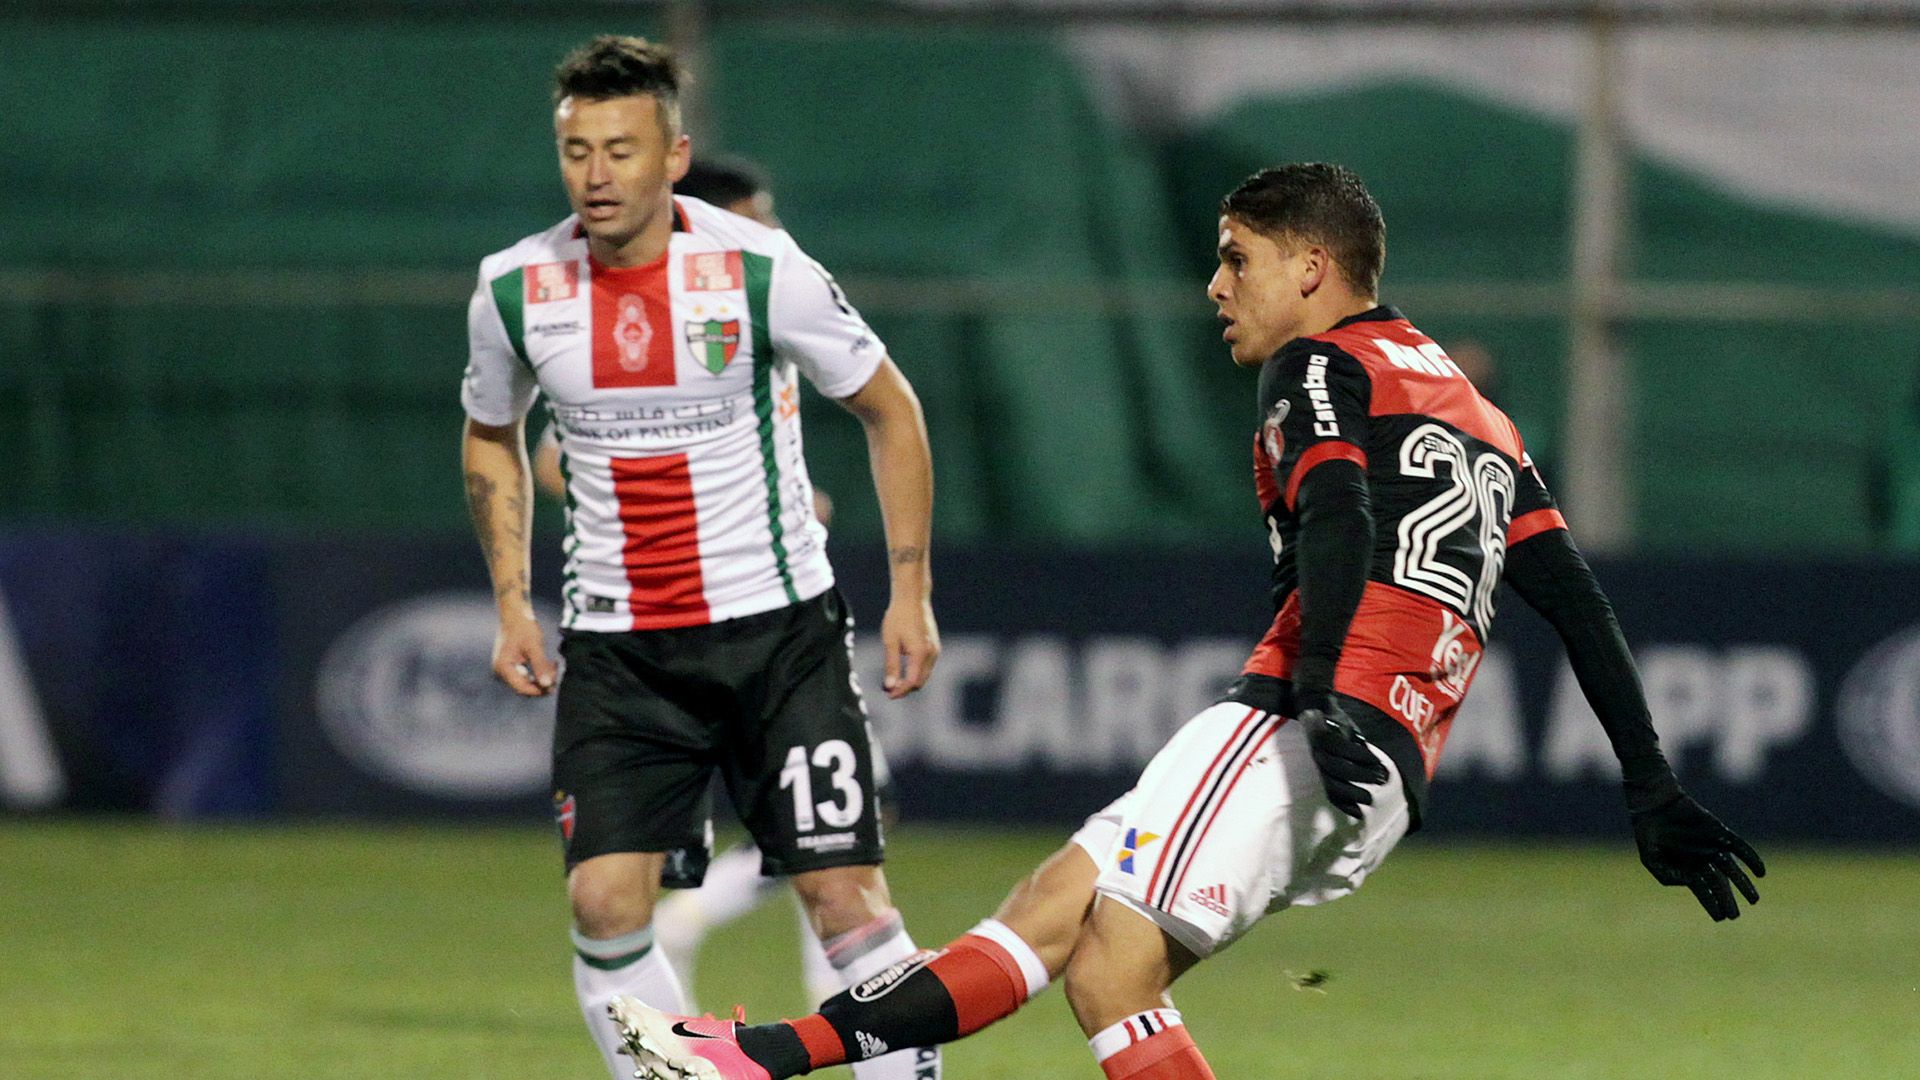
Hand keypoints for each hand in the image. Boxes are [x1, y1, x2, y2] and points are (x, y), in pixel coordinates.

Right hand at [492, 615, 555, 696]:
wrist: (514, 614)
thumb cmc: (523, 627)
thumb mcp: (534, 646)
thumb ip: (540, 666)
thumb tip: (547, 685)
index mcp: (503, 668)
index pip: (522, 689)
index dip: (539, 690)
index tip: (555, 685)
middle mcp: (500, 672)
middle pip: (524, 687)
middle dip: (542, 682)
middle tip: (556, 670)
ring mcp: (504, 669)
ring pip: (526, 682)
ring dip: (541, 677)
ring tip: (553, 665)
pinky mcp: (509, 666)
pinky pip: (525, 675)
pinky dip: (537, 672)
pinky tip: (548, 664)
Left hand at [879, 596, 938, 698]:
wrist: (912, 598)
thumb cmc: (898, 617)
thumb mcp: (890, 642)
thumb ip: (891, 665)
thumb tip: (890, 686)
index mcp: (921, 653)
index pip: (912, 682)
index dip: (900, 691)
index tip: (887, 694)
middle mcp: (932, 653)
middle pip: (921, 681)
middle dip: (905, 688)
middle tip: (888, 690)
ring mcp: (935, 649)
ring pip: (924, 674)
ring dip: (911, 680)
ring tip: (893, 680)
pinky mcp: (934, 646)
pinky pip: (927, 666)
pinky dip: (916, 671)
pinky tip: (903, 669)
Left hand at [1299, 702, 1388, 819]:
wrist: (1317, 706)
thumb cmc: (1335, 733)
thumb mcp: (1342, 752)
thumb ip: (1353, 767)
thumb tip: (1376, 783)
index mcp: (1322, 769)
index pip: (1331, 792)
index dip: (1344, 805)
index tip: (1360, 814)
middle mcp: (1318, 761)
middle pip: (1333, 783)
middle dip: (1355, 793)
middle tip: (1373, 798)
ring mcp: (1319, 748)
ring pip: (1339, 767)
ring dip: (1362, 775)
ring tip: (1381, 777)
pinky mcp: (1325, 734)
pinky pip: (1343, 749)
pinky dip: (1361, 756)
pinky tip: (1375, 758)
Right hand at [1631, 792, 1764, 920]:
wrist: (1655, 804)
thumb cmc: (1649, 832)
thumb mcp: (1650, 859)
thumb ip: (1667, 875)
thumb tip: (1690, 885)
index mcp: (1686, 869)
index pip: (1703, 891)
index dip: (1712, 904)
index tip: (1720, 918)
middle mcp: (1702, 860)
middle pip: (1720, 884)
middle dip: (1728, 900)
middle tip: (1735, 915)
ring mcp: (1712, 847)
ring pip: (1732, 870)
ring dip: (1744, 885)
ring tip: (1754, 900)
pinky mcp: (1720, 833)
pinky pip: (1740, 848)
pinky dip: (1751, 859)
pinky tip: (1760, 873)